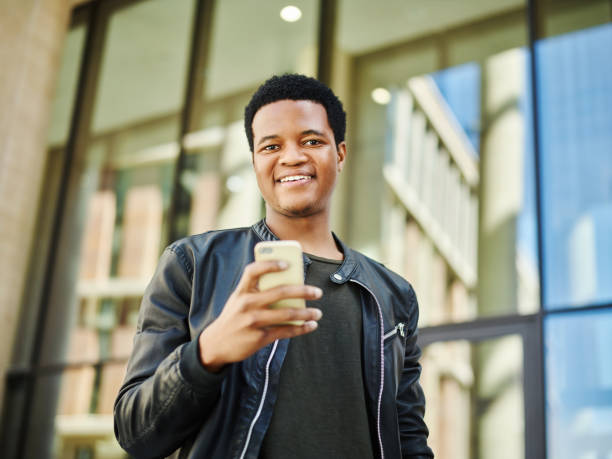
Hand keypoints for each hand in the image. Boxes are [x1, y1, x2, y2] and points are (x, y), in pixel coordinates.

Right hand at [198, 260, 322, 371]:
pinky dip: (301, 329)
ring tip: (317, 313)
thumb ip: (257, 292)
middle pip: (280, 292)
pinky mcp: (259, 338)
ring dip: (306, 313)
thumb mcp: (238, 300)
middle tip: (318, 292)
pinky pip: (285, 331)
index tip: (288, 264)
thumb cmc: (234, 317)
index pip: (254, 270)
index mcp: (241, 291)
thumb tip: (291, 285)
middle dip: (303, 291)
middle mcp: (246, 304)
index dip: (271, 264)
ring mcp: (253, 321)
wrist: (215, 344)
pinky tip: (310, 326)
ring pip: (286, 314)